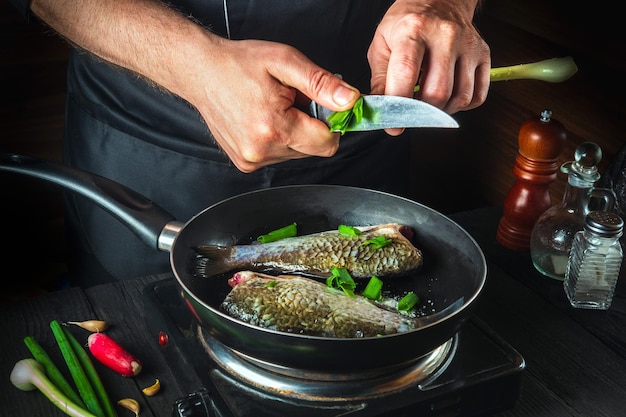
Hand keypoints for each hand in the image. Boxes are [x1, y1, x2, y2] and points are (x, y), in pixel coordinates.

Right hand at [29, 0, 360, 172]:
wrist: (187, 66)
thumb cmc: (231, 59)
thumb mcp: (282, 60)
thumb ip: (320, 84)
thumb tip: (352, 104)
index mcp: (271, 129)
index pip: (327, 143)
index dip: (334, 124)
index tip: (333, 109)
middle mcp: (258, 151)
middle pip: (312, 150)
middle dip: (312, 126)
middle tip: (294, 98)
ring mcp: (247, 158)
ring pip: (292, 154)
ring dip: (292, 131)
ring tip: (269, 104)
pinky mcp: (239, 160)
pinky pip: (274, 155)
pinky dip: (276, 138)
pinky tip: (258, 116)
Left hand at [368, 0, 490, 133]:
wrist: (439, 0)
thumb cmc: (407, 24)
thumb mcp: (382, 44)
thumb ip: (379, 79)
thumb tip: (381, 111)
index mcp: (413, 30)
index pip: (406, 74)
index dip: (398, 106)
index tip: (393, 125)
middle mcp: (445, 36)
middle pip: (437, 92)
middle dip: (421, 112)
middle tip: (412, 111)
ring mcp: (468, 45)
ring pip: (460, 98)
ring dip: (441, 111)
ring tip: (429, 102)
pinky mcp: (484, 54)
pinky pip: (477, 96)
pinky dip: (461, 106)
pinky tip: (448, 97)